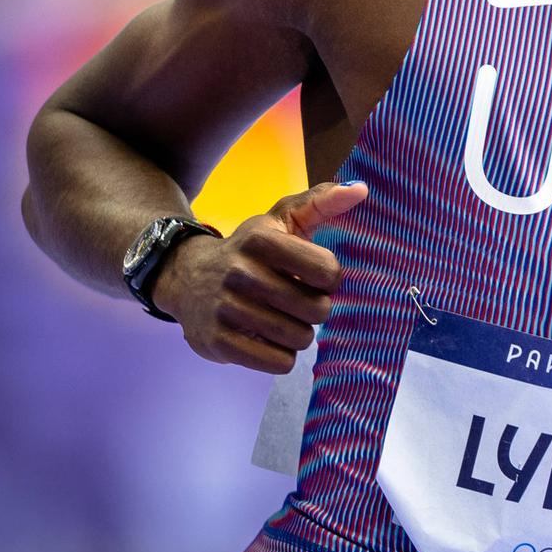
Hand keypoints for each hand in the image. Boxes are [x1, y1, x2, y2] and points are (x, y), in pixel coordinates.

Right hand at [151, 181, 367, 372]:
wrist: (189, 277)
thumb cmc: (250, 249)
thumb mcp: (282, 219)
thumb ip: (322, 202)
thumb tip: (362, 189)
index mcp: (260, 239)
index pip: (326, 270)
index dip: (330, 278)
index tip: (317, 277)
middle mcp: (240, 272)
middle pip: (316, 309)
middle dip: (317, 308)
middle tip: (301, 301)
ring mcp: (226, 309)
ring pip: (300, 338)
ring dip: (301, 333)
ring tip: (286, 318)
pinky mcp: (218, 342)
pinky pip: (278, 362)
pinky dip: (283, 354)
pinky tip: (270, 338)